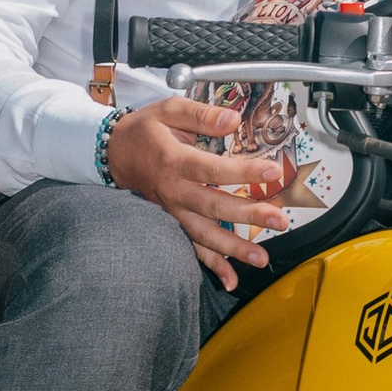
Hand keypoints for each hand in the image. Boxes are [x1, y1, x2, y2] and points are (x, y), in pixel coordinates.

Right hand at [106, 92, 283, 286]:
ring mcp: (172, 211)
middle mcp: (173, 190)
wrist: (112, 153)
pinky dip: (211, 265)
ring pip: (204, 234)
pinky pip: (191, 248)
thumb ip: (201, 115)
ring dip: (233, 248)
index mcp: (174, 160)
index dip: (243, 172)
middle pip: (213, 206)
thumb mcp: (169, 110)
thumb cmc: (144, 131)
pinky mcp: (172, 223)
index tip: (272, 173)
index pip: (212, 169)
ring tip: (261, 258)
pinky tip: (231, 280)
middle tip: (279, 220)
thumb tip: (233, 119)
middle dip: (248, 215)